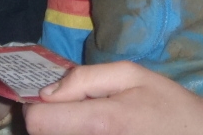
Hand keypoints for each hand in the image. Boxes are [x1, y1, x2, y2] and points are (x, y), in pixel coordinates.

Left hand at [23, 61, 202, 134]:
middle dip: (50, 122)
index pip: (38, 122)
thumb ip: (85, 78)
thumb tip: (47, 92)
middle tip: (71, 111)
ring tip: (86, 121)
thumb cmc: (166, 103)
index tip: (49, 101)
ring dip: (63, 132)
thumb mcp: (131, 74)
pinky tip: (97, 132)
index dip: (36, 108)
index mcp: (101, 120)